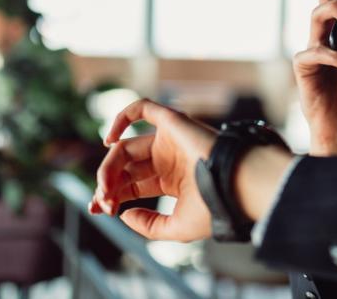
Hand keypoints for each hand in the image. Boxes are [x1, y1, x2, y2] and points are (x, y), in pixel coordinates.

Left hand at [90, 99, 215, 241]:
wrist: (238, 185)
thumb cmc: (215, 206)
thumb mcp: (176, 227)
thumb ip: (149, 225)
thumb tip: (124, 214)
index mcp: (171, 181)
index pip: (131, 186)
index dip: (111, 196)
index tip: (98, 211)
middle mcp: (168, 159)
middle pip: (124, 168)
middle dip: (107, 185)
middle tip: (102, 204)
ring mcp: (169, 139)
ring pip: (125, 147)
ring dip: (108, 166)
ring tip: (106, 186)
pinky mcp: (173, 122)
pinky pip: (142, 109)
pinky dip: (121, 118)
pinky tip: (108, 141)